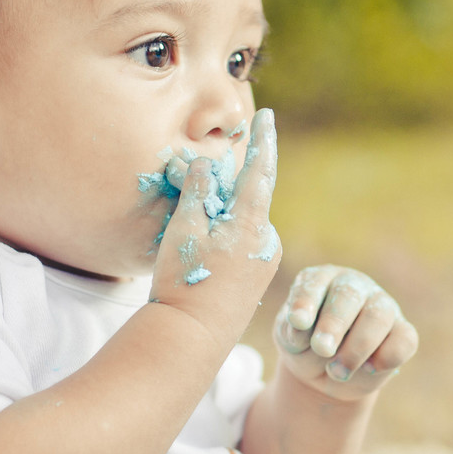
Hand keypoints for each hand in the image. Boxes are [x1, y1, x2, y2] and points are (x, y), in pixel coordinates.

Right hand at [150, 109, 281, 336]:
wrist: (193, 338)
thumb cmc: (185, 281)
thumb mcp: (184, 227)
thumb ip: (196, 190)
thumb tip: (205, 164)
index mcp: (253, 222)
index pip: (260, 169)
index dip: (262, 140)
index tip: (266, 115)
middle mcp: (267, 240)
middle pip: (246, 199)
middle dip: (220, 195)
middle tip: (191, 211)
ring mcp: (265, 261)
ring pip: (242, 224)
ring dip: (220, 221)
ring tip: (191, 249)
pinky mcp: (258, 279)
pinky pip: (243, 245)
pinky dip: (224, 240)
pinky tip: (203, 262)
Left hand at [272, 265, 417, 401]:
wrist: (327, 375)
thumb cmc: (306, 349)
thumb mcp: (292, 343)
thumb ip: (295, 334)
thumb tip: (303, 328)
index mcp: (321, 281)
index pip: (314, 283)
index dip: (306, 301)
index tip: (298, 321)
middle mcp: (353, 286)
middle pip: (349, 295)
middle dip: (334, 324)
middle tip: (322, 349)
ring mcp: (382, 306)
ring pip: (379, 316)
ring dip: (358, 346)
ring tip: (337, 372)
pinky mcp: (402, 331)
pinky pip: (405, 340)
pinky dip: (388, 357)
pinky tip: (368, 369)